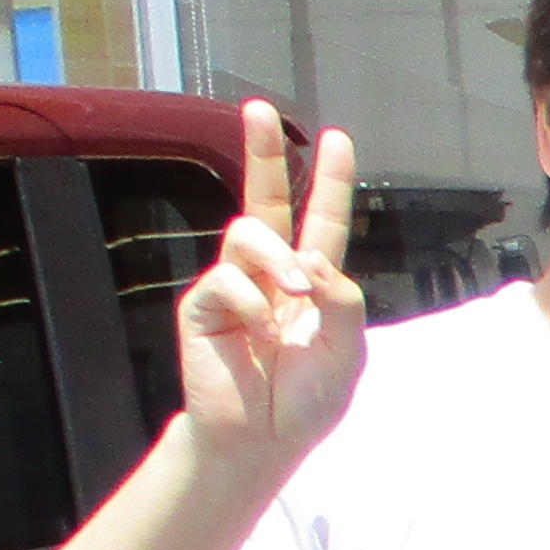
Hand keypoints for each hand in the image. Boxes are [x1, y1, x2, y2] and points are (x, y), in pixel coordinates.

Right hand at [179, 100, 366, 465]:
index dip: (329, 180)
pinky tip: (256, 338)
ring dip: (278, 259)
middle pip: (265, 199)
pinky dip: (250, 305)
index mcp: (311, 282)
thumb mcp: (348, 350)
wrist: (262, 440)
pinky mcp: (202, 305)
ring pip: (249, 233)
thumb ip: (342, 299)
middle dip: (262, 152)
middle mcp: (269, 274)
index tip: (336, 138)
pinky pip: (227, 281)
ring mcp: (233, 286)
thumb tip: (311, 255)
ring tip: (293, 295)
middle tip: (259, 108)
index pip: (321, 220)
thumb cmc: (306, 400)